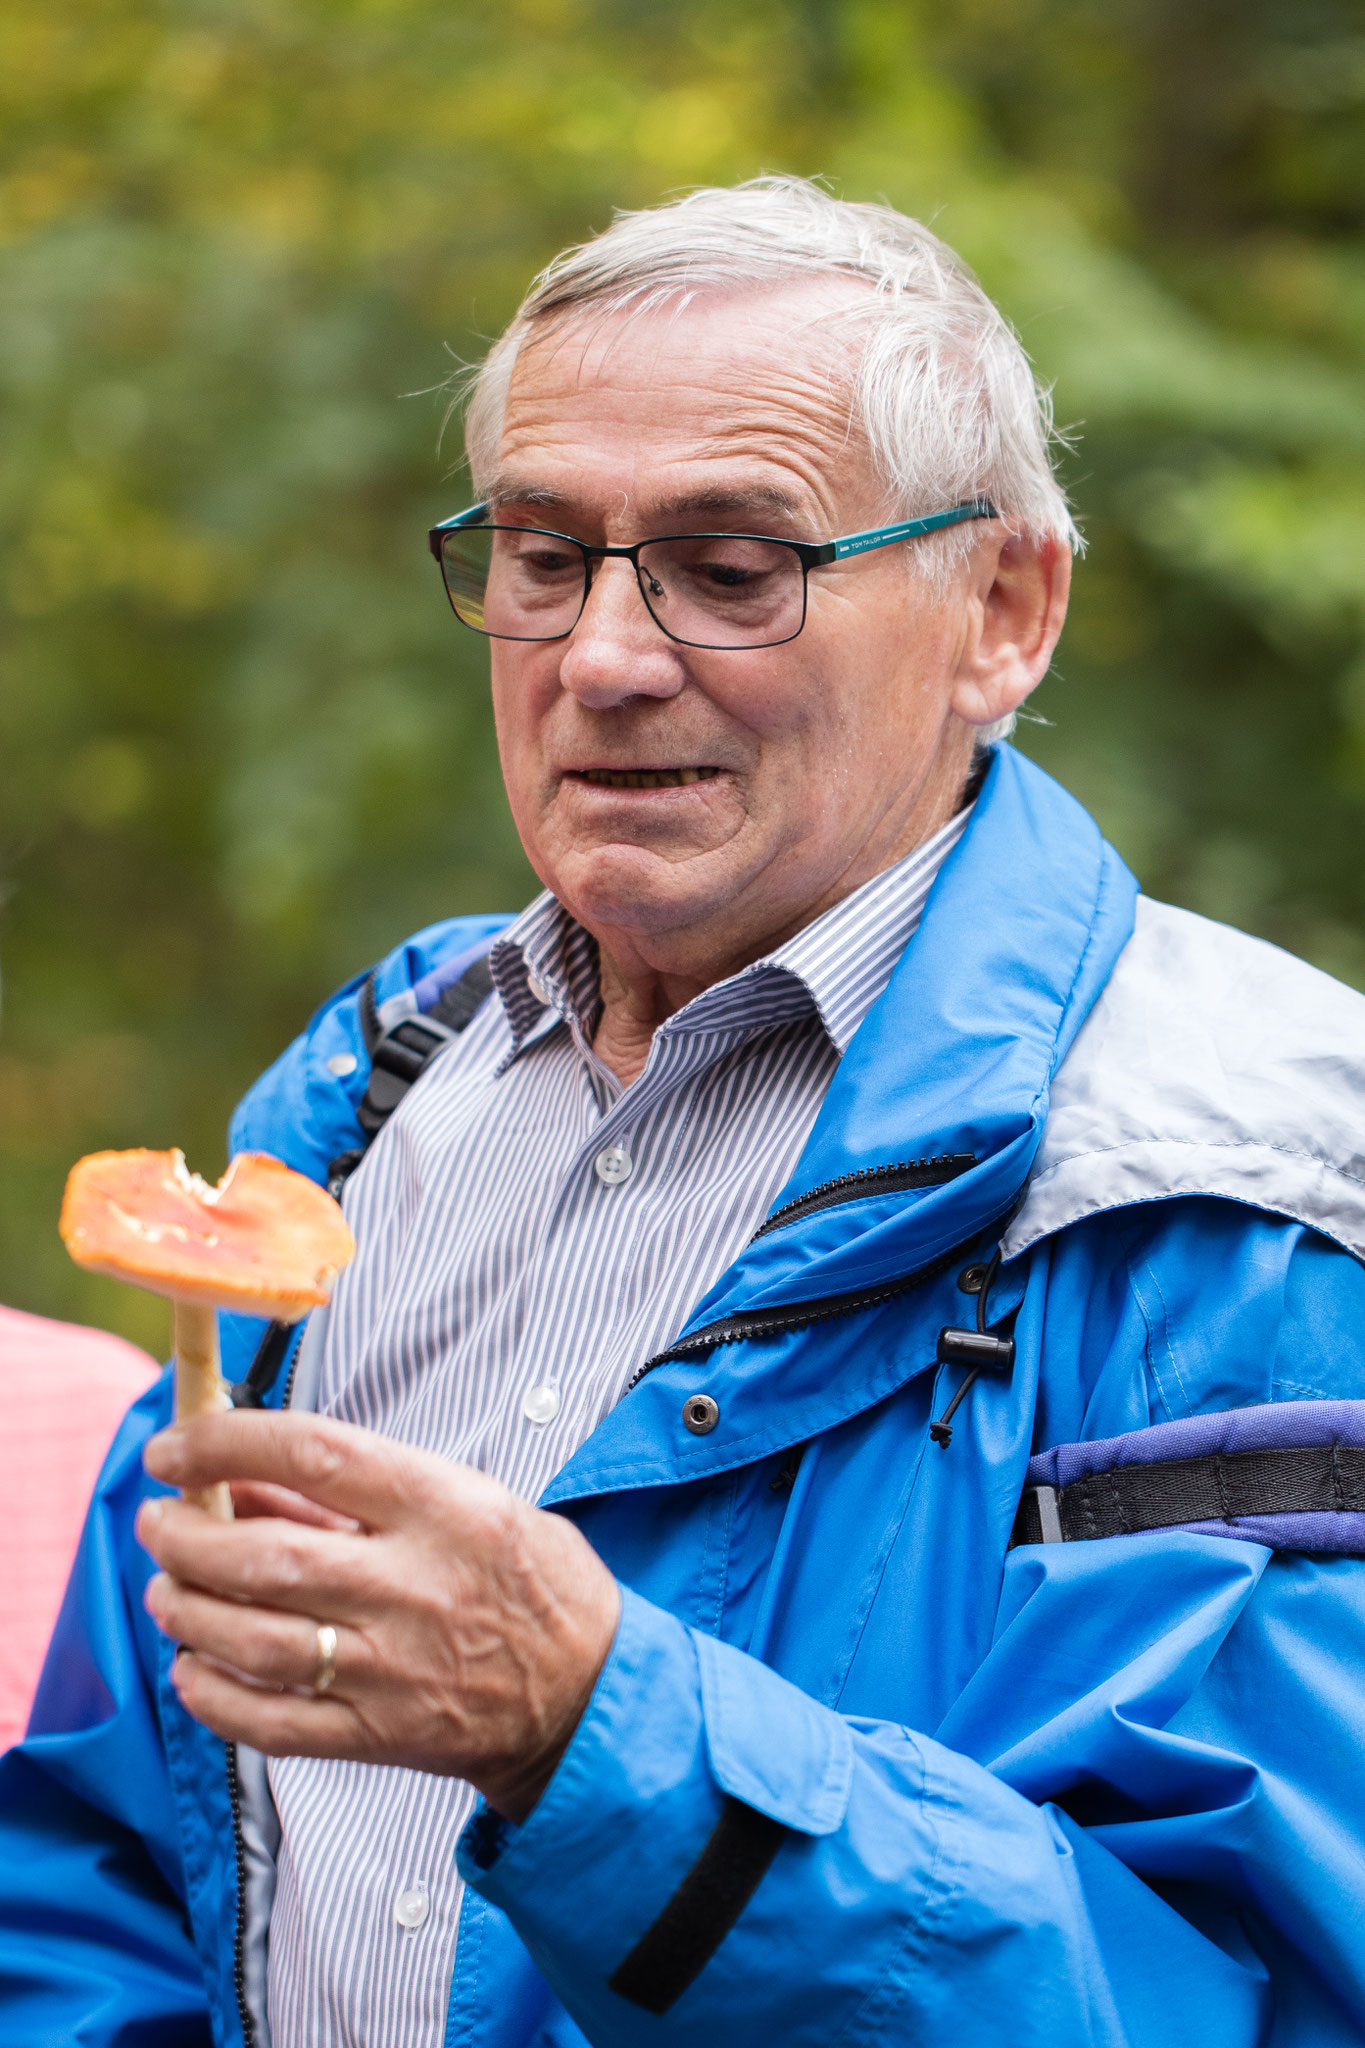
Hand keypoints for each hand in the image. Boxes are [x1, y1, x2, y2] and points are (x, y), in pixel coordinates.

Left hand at [137, 1409, 620, 1820]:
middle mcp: (413, 1584)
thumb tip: (245, 1480)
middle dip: (185, 1536)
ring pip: (251, 1638)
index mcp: (443, 1507)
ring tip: (165, 1588)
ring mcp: (392, 1667)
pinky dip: (211, 1696)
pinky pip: (268, 1722)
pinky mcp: (377, 1736)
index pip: (313, 1452)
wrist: (588, 1694)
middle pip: (264, 1555)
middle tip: (157, 1522)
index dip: (226, 1443)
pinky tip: (191, 1667)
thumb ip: (358, 1495)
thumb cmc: (526, 1580)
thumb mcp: (468, 1500)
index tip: (175, 1448)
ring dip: (185, 1609)